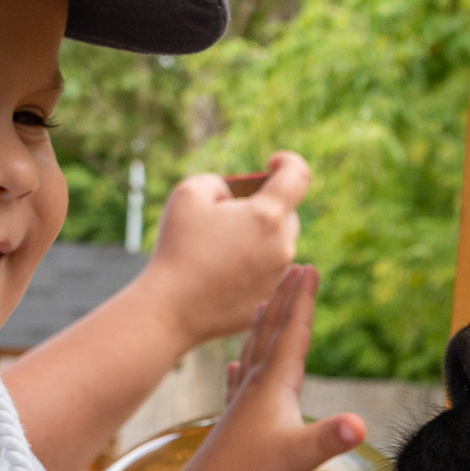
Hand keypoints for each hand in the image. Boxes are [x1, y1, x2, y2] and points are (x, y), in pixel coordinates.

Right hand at [141, 151, 308, 344]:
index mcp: (267, 216)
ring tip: (221, 245)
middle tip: (230, 213)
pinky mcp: (269, 298)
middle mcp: (282, 246)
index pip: (298, 175)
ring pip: (278, 245)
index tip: (272, 163)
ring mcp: (278, 276)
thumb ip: (218, 182)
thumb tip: (232, 197)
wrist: (171, 308)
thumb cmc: (178, 248)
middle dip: (264, 207)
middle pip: (286, 214)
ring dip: (258, 237)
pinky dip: (252, 265)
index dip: (288, 162)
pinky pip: (268, 272)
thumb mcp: (188, 193)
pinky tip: (222, 271)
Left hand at [168, 265, 363, 470]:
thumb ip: (330, 439)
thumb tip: (361, 426)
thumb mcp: (300, 459)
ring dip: (262, 326)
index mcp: (273, 385)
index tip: (309, 267)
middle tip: (293, 268)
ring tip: (262, 302)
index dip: (303, 299)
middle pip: (272, 332)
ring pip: (253, 353)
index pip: (293, 332)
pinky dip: (239, 368)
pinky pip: (237, 385)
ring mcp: (241, 404)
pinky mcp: (232, 423)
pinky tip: (234, 367)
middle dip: (285, 299)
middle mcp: (254, 386)